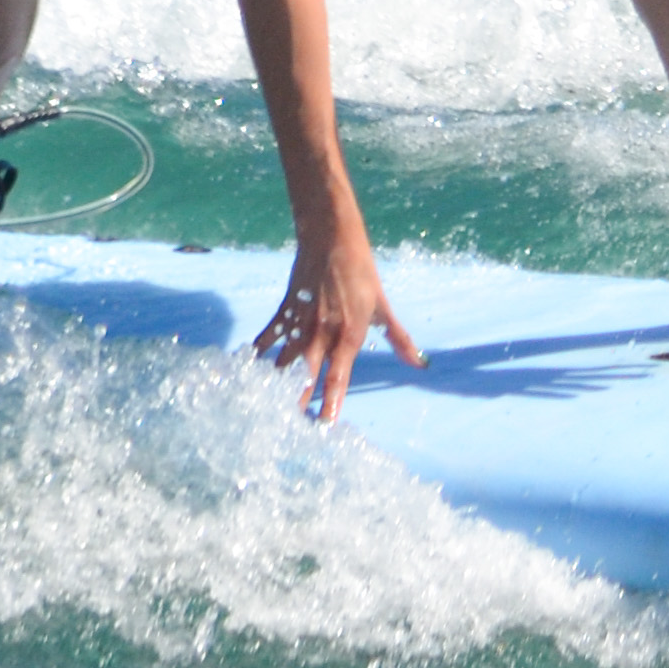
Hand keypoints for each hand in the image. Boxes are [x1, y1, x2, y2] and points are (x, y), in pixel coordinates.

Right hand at [258, 230, 421, 420]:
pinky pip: (267, 336)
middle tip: (289, 426)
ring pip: (283, 361)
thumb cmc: (362, 273)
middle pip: (305, 377)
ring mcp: (300, 323)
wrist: (331, 240)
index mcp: (349, 335)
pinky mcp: (284, 311)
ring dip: (275, 384)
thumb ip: (399, 339)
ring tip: (266, 405)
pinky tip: (247, 367)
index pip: (338, 378)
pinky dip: (258, 351)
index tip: (324, 427)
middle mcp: (322, 334)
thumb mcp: (383, 306)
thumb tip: (420, 364)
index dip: (331, 404)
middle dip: (298, 402)